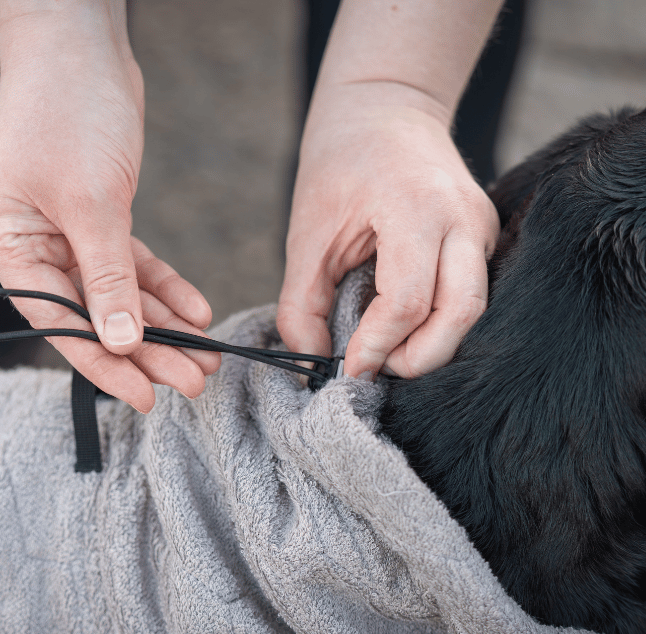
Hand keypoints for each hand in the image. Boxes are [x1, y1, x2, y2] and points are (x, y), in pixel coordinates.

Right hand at [0, 7, 218, 411]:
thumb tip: (121, 342)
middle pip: (93, 314)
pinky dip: (164, 286)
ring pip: (119, 295)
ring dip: (164, 325)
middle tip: (194, 380)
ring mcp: (62, 232)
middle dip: (147, 350)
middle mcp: (29, 244)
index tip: (146, 396)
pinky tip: (196, 310)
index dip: (105, 364)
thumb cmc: (69, 111)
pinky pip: (133, 264)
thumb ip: (107, 277)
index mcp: (5, 244)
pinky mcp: (97, 217)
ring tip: (206, 356)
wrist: (81, 44)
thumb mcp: (91, 202)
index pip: (57, 322)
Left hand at [278, 83, 499, 380]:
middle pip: (459, 314)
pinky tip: (408, 330)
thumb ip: (302, 303)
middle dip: (418, 358)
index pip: (406, 300)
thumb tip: (312, 359)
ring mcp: (482, 226)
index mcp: (414, 208)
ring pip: (475, 310)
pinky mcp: (486, 235)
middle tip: (376, 368)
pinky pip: (473, 295)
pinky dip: (442, 324)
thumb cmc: (340, 164)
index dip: (376, 346)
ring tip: (389, 351)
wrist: (386, 108)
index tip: (348, 369)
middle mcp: (462, 218)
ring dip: (434, 345)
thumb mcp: (306, 233)